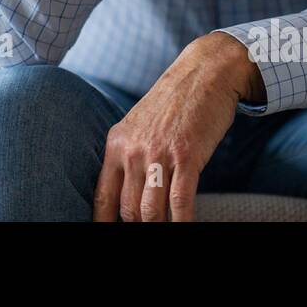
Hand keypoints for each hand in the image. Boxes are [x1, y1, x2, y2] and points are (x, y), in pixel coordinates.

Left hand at [93, 32, 261, 221]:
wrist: (203, 73)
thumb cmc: (173, 103)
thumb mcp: (138, 125)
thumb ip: (129, 155)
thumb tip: (125, 192)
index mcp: (117, 144)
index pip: (103, 196)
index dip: (103, 222)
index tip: (108, 233)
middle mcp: (133, 151)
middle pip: (128, 209)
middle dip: (138, 226)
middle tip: (149, 229)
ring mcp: (159, 154)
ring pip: (151, 211)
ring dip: (159, 226)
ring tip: (165, 229)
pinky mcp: (187, 156)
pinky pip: (180, 202)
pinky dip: (182, 222)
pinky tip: (185, 227)